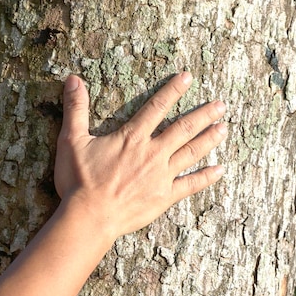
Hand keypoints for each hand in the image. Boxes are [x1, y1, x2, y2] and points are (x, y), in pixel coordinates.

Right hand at [54, 72, 226, 237]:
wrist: (88, 217)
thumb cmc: (78, 180)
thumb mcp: (72, 140)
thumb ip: (75, 108)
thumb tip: (72, 78)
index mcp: (132, 137)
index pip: (157, 107)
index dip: (173, 90)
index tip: (188, 77)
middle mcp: (152, 153)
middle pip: (183, 128)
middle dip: (204, 114)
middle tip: (221, 105)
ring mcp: (161, 175)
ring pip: (191, 152)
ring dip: (209, 139)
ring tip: (224, 128)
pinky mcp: (164, 197)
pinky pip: (190, 185)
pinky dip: (206, 177)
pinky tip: (220, 170)